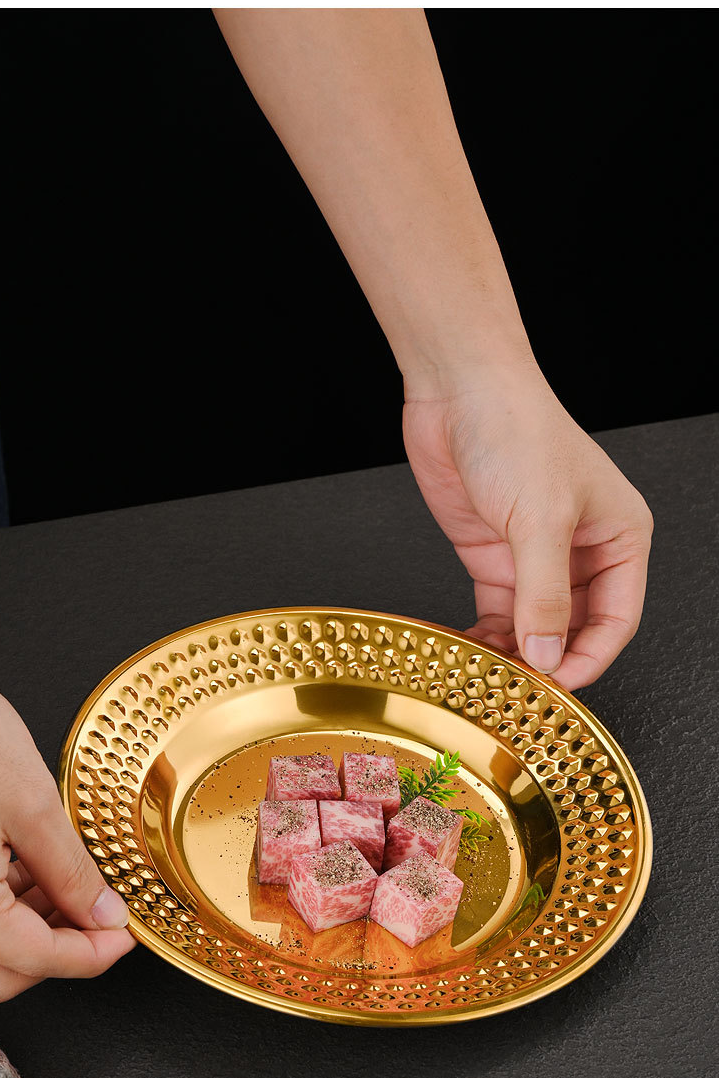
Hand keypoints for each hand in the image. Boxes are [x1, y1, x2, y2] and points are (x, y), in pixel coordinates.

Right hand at [0, 637, 135, 999]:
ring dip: (25, 934)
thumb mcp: (31, 800)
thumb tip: (101, 913)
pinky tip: (23, 875)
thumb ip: (72, 870)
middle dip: (60, 954)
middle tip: (102, 919)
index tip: (123, 934)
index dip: (94, 953)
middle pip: (3, 975)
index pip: (40, 961)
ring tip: (66, 887)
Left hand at [403, 368, 652, 689]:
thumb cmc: (517, 429)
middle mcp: (583, 549)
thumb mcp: (540, 518)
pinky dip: (487, 635)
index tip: (559, 685)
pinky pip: (499, 610)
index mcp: (620, 536)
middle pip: (577, 627)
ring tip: (492, 675)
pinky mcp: (495, 553)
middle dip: (551, 658)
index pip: (617, 618)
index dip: (591, 656)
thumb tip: (550, 653)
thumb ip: (545, 593)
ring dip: (516, 652)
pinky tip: (471, 651)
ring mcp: (535, 553)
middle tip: (522, 689)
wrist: (458, 389)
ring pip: (535, 624)